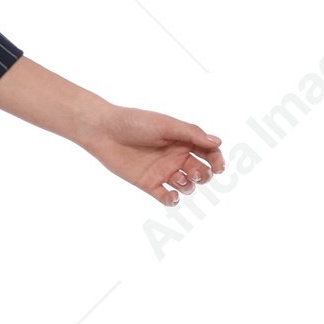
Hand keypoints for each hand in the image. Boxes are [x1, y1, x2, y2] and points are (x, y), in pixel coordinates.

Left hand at [77, 102, 223, 205]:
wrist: (104, 131)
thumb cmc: (134, 122)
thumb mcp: (166, 125)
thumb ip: (191, 133)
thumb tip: (217, 142)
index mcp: (182, 140)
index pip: (208, 152)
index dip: (217, 160)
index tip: (219, 167)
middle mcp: (175, 156)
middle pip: (201, 171)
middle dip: (203, 175)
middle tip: (194, 172)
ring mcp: (163, 171)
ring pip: (186, 186)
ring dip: (188, 186)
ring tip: (177, 178)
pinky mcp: (149, 183)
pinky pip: (166, 197)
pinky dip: (172, 200)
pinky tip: (172, 196)